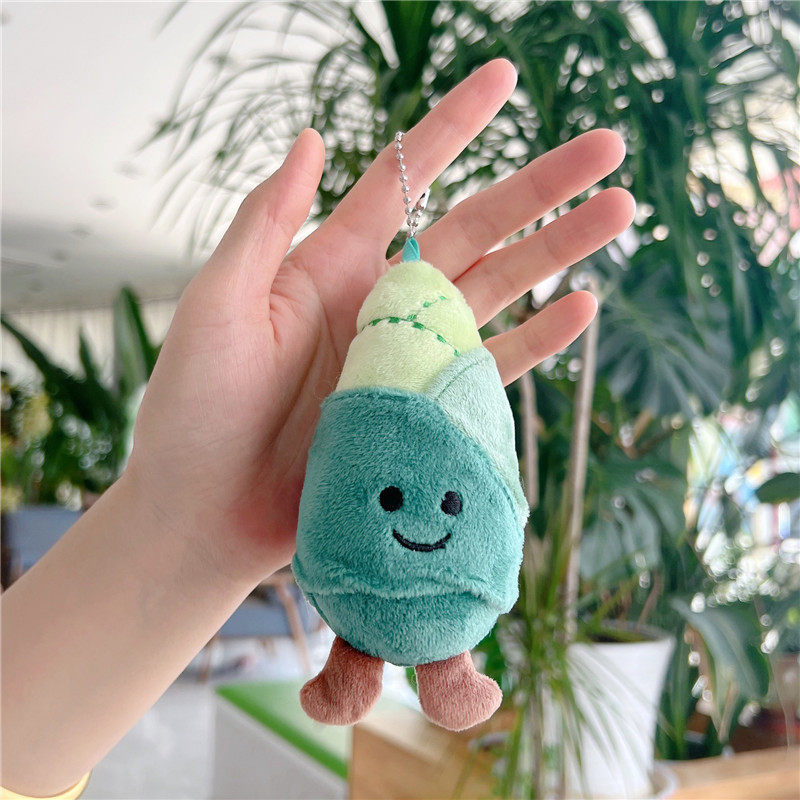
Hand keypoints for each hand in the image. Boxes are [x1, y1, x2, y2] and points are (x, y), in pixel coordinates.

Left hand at [127, 59, 633, 580]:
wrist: (208, 511)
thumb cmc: (196, 408)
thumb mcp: (219, 303)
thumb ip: (266, 223)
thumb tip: (308, 136)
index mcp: (331, 266)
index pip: (404, 181)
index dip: (453, 128)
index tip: (503, 78)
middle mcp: (380, 302)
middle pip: (474, 229)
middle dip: (540, 186)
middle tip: (608, 149)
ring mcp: (408, 357)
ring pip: (498, 291)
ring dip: (557, 253)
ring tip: (618, 212)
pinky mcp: (425, 411)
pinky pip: (492, 369)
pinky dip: (537, 340)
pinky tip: (580, 307)